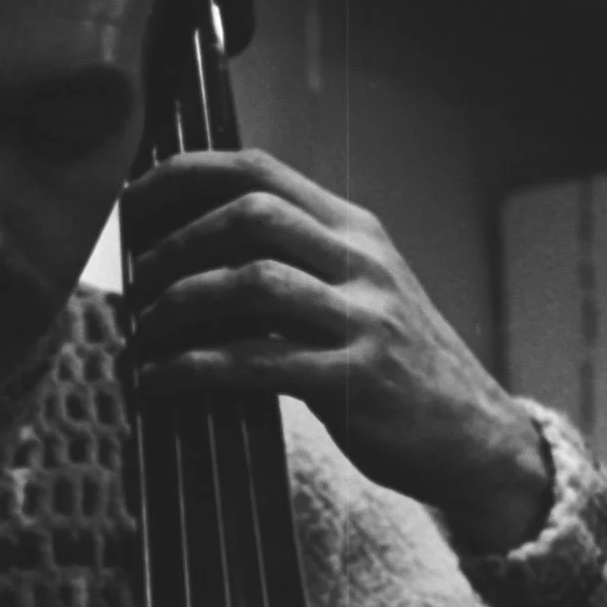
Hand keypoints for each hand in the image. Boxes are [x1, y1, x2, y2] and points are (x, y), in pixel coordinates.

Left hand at [120, 149, 551, 554]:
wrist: (475, 437)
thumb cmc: (396, 366)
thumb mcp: (358, 292)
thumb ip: (295, 262)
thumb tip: (188, 253)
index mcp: (354, 229)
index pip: (259, 170)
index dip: (184, 176)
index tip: (131, 203)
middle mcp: (361, 262)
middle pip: (251, 214)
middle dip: (175, 242)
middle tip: (133, 279)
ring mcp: (363, 320)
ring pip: (251, 282)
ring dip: (177, 305)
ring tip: (141, 333)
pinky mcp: (354, 381)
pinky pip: (256, 362)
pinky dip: (192, 369)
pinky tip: (158, 382)